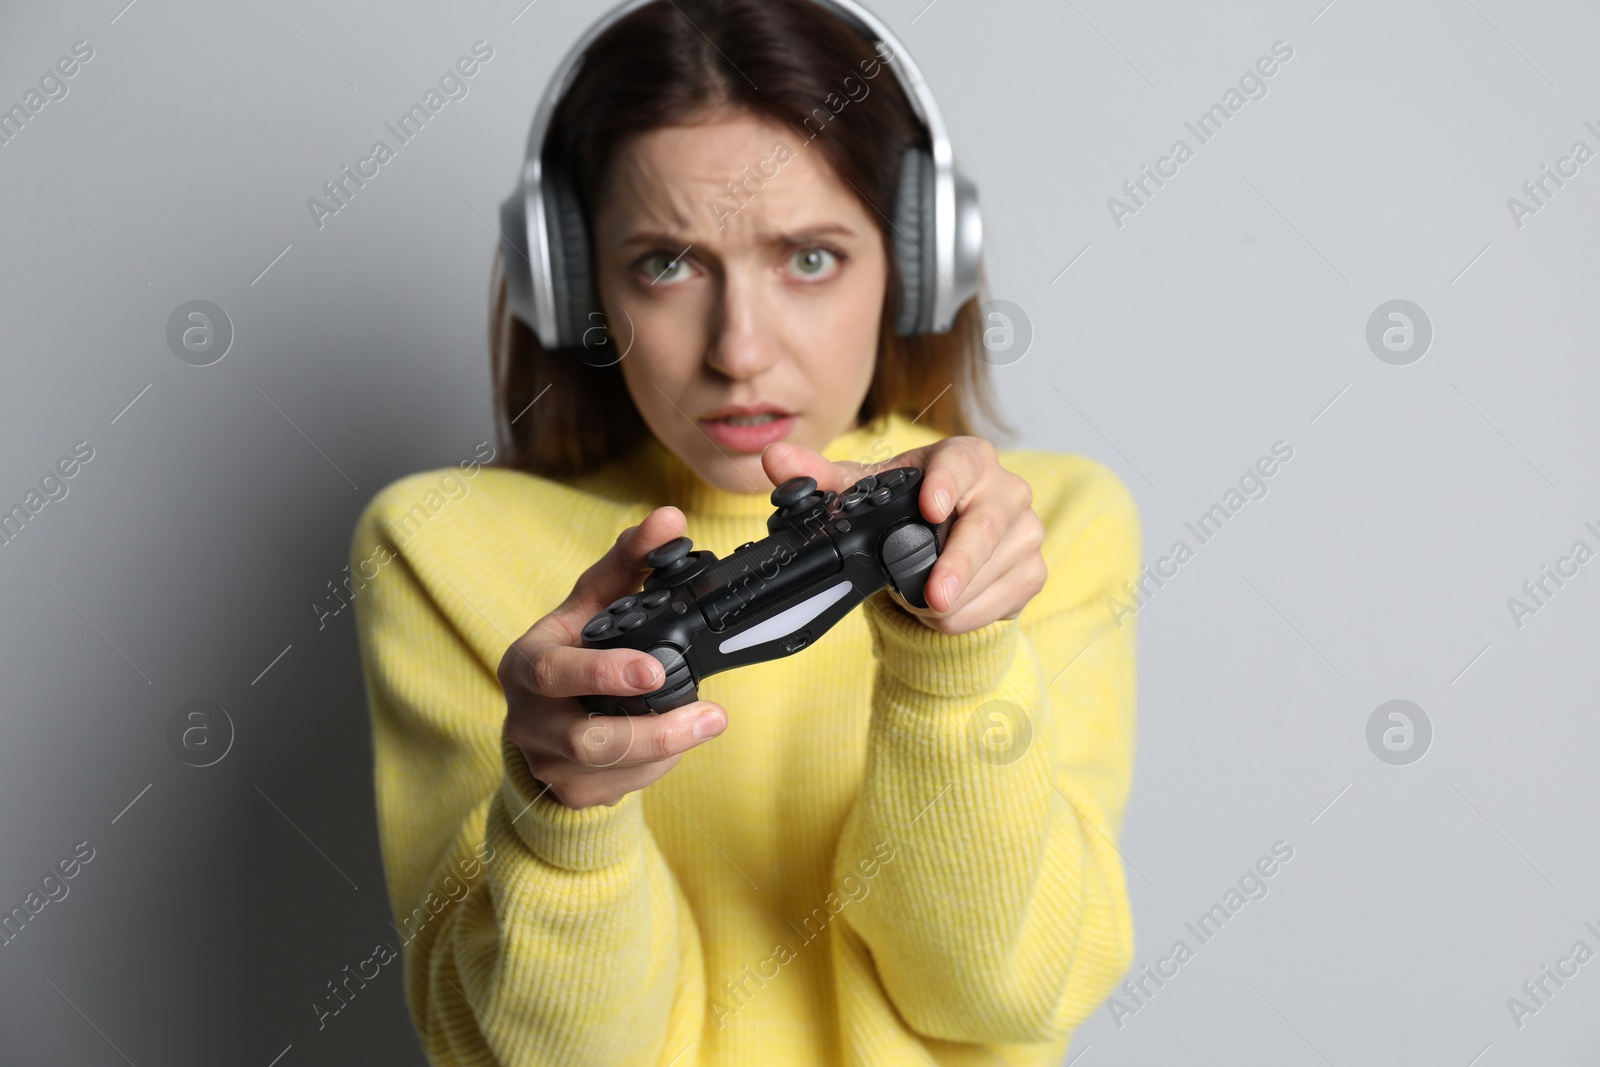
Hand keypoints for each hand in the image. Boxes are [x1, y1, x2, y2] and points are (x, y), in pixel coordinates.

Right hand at [497, 506, 727, 809]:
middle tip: (709, 712)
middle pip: (587, 738)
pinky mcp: (573, 793)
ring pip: (612, 769)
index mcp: (527, 665)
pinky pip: (622, 787)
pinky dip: (657, 765)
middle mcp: (530, 720)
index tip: (655, 668)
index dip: (602, 672)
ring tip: (711, 721)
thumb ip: (628, 562)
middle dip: (650, 729)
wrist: (542, 727)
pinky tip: (678, 742)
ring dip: (668, 747)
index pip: (553, 671)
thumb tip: (669, 519)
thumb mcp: (590, 605)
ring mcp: (549, 763)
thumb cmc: (571, 653)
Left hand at [760, 434, 1044, 634]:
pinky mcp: (1033, 570)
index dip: (948, 484)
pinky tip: (945, 612)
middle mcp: (1005, 488)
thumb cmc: (905, 515)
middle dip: (959, 564)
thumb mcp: (863, 497)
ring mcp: (1026, 530)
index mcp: (965, 458)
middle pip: (988, 524)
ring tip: (918, 602)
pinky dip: (969, 616)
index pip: (963, 463)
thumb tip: (775, 460)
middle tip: (932, 597)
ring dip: (952, 600)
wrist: (941, 558)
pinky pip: (1004, 599)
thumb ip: (818, 478)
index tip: (931, 509)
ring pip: (996, 570)